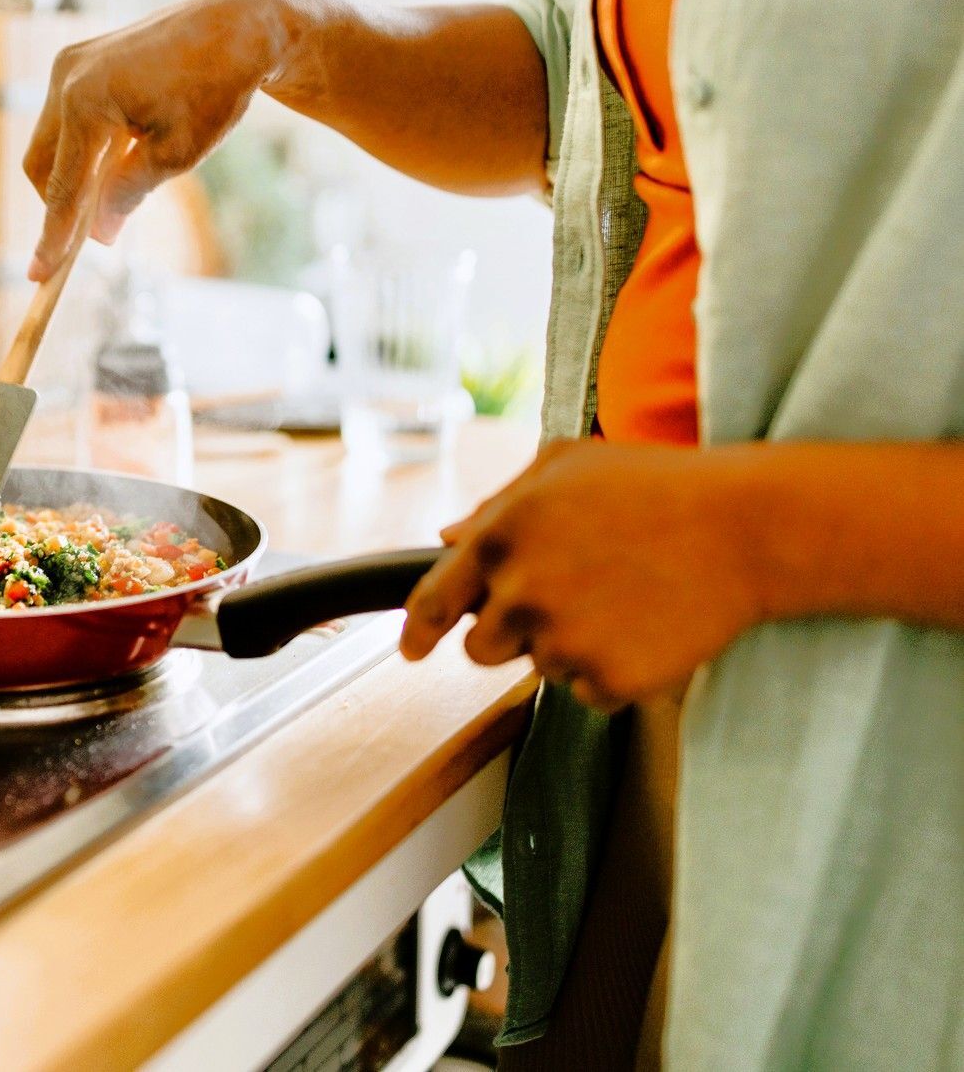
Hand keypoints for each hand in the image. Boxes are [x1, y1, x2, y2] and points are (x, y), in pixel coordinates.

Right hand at [23, 0, 287, 278]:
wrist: (236, 27)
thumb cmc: (214, 89)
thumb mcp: (177, 154)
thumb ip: (127, 194)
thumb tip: (97, 236)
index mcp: (87, 103)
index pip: (63, 187)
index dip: (53, 238)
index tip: (40, 276)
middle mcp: (66, 78)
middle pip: (40, 164)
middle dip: (58, 203)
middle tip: (82, 242)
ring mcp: (69, 64)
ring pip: (50, 141)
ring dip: (72, 173)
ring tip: (113, 193)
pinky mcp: (79, 59)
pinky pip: (65, 116)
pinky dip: (83, 146)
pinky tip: (118, 157)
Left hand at [398, 440, 769, 710]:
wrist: (747, 528)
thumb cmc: (657, 485)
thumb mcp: (566, 466)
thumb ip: (497, 505)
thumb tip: (447, 539)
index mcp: (500, 537)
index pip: (432, 601)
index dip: (416, 631)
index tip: (412, 649)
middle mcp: (521, 593)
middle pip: (481, 647)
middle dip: (511, 630)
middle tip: (568, 598)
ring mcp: (564, 641)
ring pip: (540, 668)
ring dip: (568, 645)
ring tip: (622, 597)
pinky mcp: (609, 680)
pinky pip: (588, 693)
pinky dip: (611, 671)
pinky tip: (647, 626)